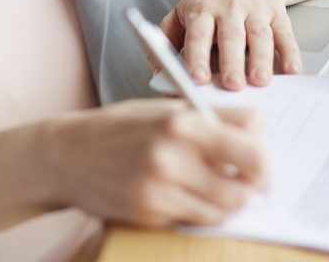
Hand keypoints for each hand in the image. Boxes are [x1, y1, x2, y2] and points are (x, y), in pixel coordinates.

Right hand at [42, 100, 267, 227]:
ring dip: (224, 204)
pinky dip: (195, 212)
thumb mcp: (163, 109)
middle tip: (244, 185)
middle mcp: (172, 156)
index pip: (251, 149)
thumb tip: (261, 126)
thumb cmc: (117, 128)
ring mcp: (159, 189)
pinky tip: (179, 195)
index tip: (261, 167)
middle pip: (241, 189)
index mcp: (181, 122)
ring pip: (221, 211)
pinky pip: (192, 220)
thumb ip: (214, 117)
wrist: (64, 155)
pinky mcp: (149, 213)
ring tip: (210, 189)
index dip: (264, 164)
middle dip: (249, 190)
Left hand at [159, 0, 301, 89]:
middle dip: (231, 62)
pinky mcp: (278, 15)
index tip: (197, 78)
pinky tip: (292, 70)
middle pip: (230, 37)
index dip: (197, 56)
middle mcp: (229, 9)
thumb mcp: (183, 10)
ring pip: (259, 36)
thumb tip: (157, 70)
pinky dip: (290, 53)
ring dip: (261, 60)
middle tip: (232, 86)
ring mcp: (255, 12)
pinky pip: (285, 35)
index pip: (197, 35)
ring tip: (260, 81)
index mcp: (201, 10)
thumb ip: (168, 39)